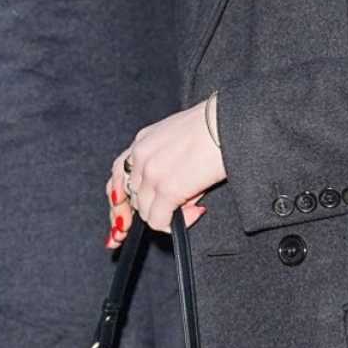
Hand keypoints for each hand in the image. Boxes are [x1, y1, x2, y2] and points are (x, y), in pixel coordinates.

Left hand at [106, 99, 225, 241]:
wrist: (230, 123)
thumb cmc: (216, 126)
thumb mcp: (181, 140)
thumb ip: (167, 165)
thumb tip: (176, 198)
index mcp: (143, 141)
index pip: (118, 176)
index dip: (119, 202)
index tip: (122, 222)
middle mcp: (141, 157)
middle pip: (132, 199)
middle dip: (150, 211)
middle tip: (175, 213)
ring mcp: (151, 174)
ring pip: (145, 213)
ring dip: (168, 216)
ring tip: (194, 206)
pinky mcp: (167, 189)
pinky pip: (160, 221)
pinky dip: (176, 224)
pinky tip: (197, 212)